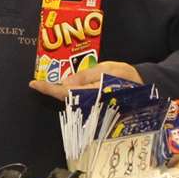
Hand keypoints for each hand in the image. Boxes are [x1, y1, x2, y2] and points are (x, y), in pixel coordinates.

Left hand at [28, 61, 142, 101]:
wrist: (145, 88)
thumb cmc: (126, 77)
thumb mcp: (106, 69)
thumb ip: (86, 76)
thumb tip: (65, 83)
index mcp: (91, 94)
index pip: (64, 93)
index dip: (48, 89)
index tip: (33, 84)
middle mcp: (90, 104)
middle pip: (65, 98)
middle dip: (51, 90)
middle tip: (39, 82)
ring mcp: (93, 108)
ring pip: (71, 100)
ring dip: (60, 92)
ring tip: (50, 82)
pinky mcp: (97, 107)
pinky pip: (79, 100)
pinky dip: (71, 93)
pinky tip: (67, 87)